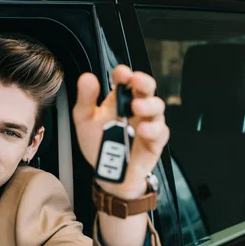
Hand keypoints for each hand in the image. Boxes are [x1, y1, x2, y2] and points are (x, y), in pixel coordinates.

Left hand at [72, 65, 169, 199]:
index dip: (124, 74)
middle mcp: (136, 108)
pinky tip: (142, 129)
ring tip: (136, 107)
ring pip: (157, 108)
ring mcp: (148, 123)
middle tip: (136, 81)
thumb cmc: (97, 143)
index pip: (125, 81)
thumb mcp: (85, 120)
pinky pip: (160, 131)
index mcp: (118, 100)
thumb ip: (85, 100)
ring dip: (149, 105)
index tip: (120, 73)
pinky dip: (152, 129)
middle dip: (143, 82)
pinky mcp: (156, 141)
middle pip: (147, 89)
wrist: (106, 172)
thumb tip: (87, 78)